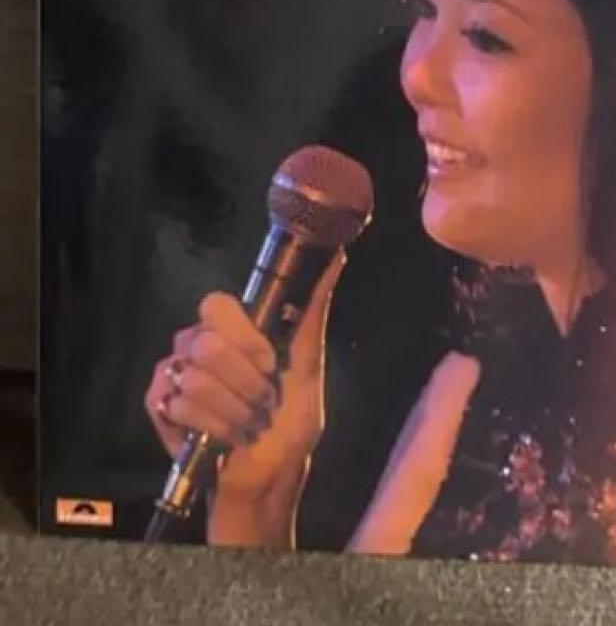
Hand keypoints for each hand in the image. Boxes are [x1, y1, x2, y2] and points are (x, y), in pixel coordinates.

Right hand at [144, 253, 345, 500]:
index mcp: (236, 329)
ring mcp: (175, 371)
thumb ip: (312, 312)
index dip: (245, 337)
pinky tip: (222, 438)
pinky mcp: (158, 404)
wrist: (266, 477)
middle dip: (245, 382)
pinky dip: (212, 427)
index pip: (218, 305)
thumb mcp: (309, 367)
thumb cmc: (289, 424)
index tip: (269, 365)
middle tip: (262, 402)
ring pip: (196, 378)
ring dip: (233, 410)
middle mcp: (200, 342)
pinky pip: (178, 405)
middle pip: (207, 342)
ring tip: (247, 424)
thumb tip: (337, 257)